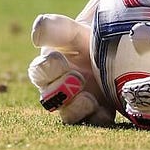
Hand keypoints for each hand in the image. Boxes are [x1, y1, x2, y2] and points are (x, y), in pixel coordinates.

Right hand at [27, 0, 115, 126]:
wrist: (113, 46)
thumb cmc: (84, 37)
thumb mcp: (70, 30)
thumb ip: (53, 29)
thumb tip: (35, 34)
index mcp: (48, 68)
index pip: (40, 71)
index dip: (48, 67)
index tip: (58, 58)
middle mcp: (59, 89)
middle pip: (51, 98)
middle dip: (61, 90)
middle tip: (77, 78)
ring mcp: (79, 102)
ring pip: (70, 115)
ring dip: (77, 108)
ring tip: (89, 99)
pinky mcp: (99, 111)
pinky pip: (96, 121)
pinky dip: (100, 116)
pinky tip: (105, 108)